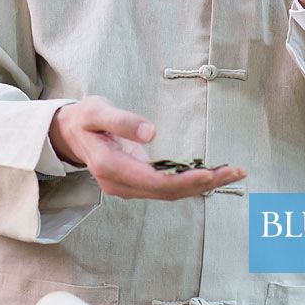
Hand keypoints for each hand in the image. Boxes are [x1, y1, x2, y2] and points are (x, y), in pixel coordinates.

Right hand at [48, 95, 246, 198]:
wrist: (69, 133)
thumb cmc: (85, 119)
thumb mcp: (96, 111)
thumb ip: (122, 121)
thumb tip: (151, 132)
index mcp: (110, 167)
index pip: (154, 181)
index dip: (184, 180)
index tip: (210, 174)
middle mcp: (120, 184)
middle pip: (167, 191)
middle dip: (203, 184)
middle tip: (235, 172)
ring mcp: (128, 187)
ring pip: (169, 193)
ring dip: (202, 185)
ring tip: (233, 173)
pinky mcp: (136, 183)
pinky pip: (166, 187)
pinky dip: (190, 182)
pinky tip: (212, 174)